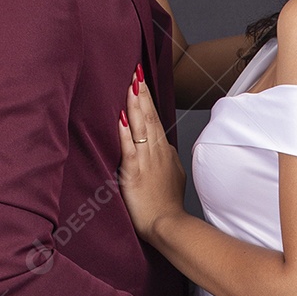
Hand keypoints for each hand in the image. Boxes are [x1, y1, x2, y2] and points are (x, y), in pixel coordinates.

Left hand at [118, 69, 185, 240]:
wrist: (169, 226)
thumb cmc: (168, 205)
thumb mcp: (174, 176)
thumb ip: (167, 159)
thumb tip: (163, 147)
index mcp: (164, 152)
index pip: (155, 120)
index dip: (148, 99)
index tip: (141, 80)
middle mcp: (157, 152)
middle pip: (149, 116)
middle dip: (142, 92)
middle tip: (136, 69)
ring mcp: (146, 162)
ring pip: (141, 127)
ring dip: (136, 104)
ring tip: (132, 82)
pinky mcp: (134, 174)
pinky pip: (129, 149)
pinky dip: (125, 132)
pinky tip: (122, 116)